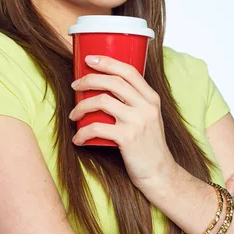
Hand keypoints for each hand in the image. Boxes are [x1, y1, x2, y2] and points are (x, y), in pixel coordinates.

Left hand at [69, 55, 175, 187]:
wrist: (160, 173)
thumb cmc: (148, 146)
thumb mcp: (149, 118)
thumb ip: (134, 103)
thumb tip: (105, 90)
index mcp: (151, 98)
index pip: (129, 71)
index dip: (107, 62)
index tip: (89, 59)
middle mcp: (146, 106)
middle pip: (113, 82)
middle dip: (89, 79)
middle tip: (75, 85)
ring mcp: (137, 121)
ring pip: (102, 101)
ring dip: (81, 106)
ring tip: (73, 115)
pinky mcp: (128, 138)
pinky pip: (96, 128)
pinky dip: (82, 132)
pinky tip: (77, 138)